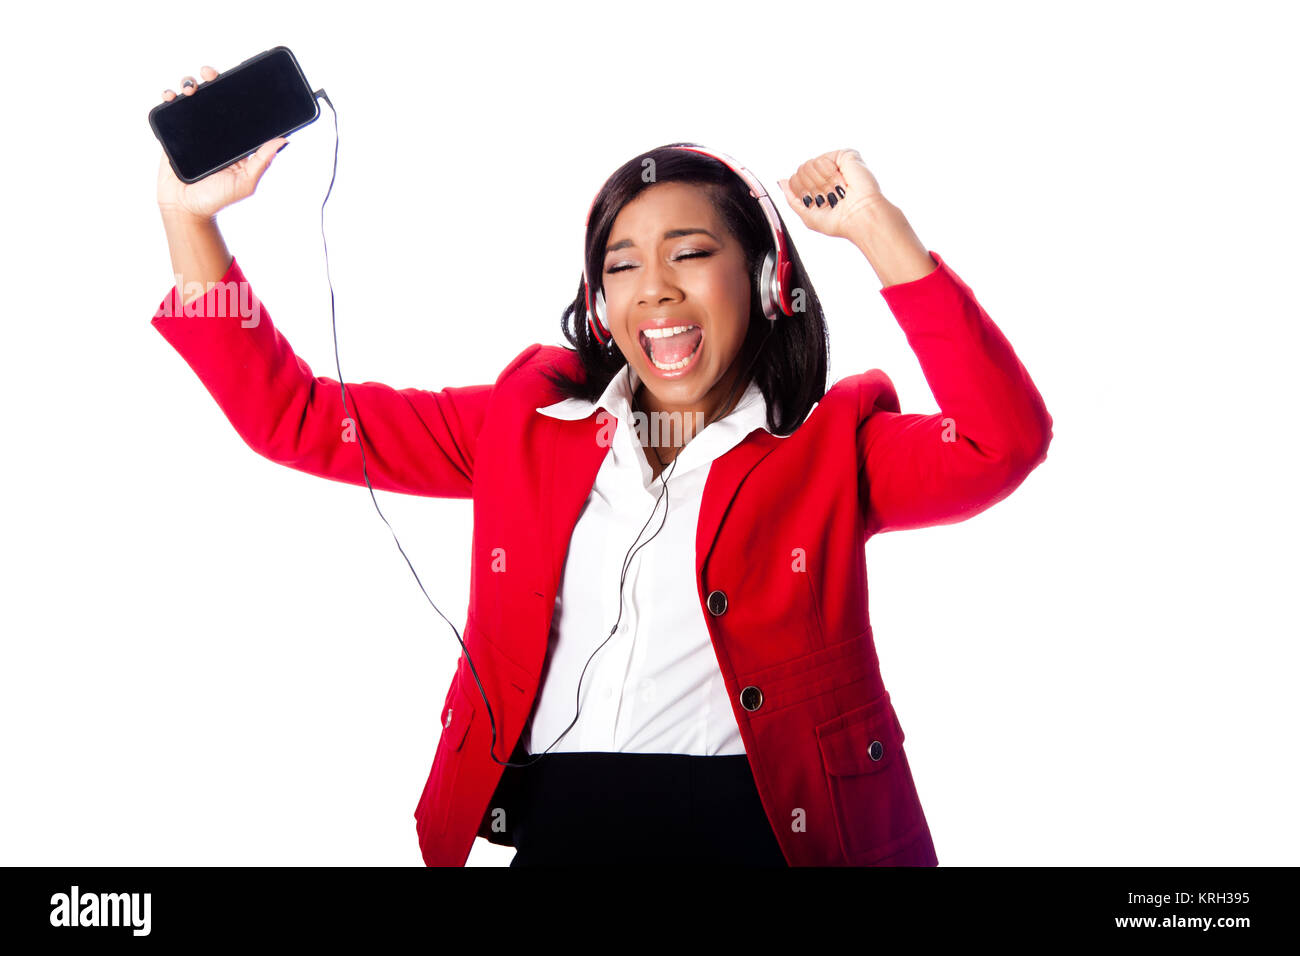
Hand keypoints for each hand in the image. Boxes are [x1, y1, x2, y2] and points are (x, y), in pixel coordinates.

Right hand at [155, 64, 288, 220]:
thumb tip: (284, 140)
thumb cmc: (218, 199)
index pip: (238, 109)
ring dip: (190, 84)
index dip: (238, 90)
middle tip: (211, 74)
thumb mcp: (246, 181)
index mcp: (234, 138)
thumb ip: (263, 160)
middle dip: (212, 78)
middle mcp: (215, 130)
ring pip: (191, 98)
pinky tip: (172, 96)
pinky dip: (169, 97)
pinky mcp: (173, 134)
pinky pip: (170, 109)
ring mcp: (193, 130)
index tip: (239, 76)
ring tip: (191, 87)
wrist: (186, 209)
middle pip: (214, 96)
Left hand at [777, 149, 889, 239]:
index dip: (803, 193)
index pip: (795, 179)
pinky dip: (829, 176)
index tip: (818, 203)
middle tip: (829, 197)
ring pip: (808, 165)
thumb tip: (782, 181)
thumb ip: (792, 198)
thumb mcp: (808, 215)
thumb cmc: (840, 221)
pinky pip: (821, 160)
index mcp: (819, 185)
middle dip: (812, 189)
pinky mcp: (844, 155)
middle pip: (800, 171)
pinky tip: (841, 183)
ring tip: (836, 192)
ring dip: (821, 184)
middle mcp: (826, 173)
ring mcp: (835, 163)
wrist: (859, 217)